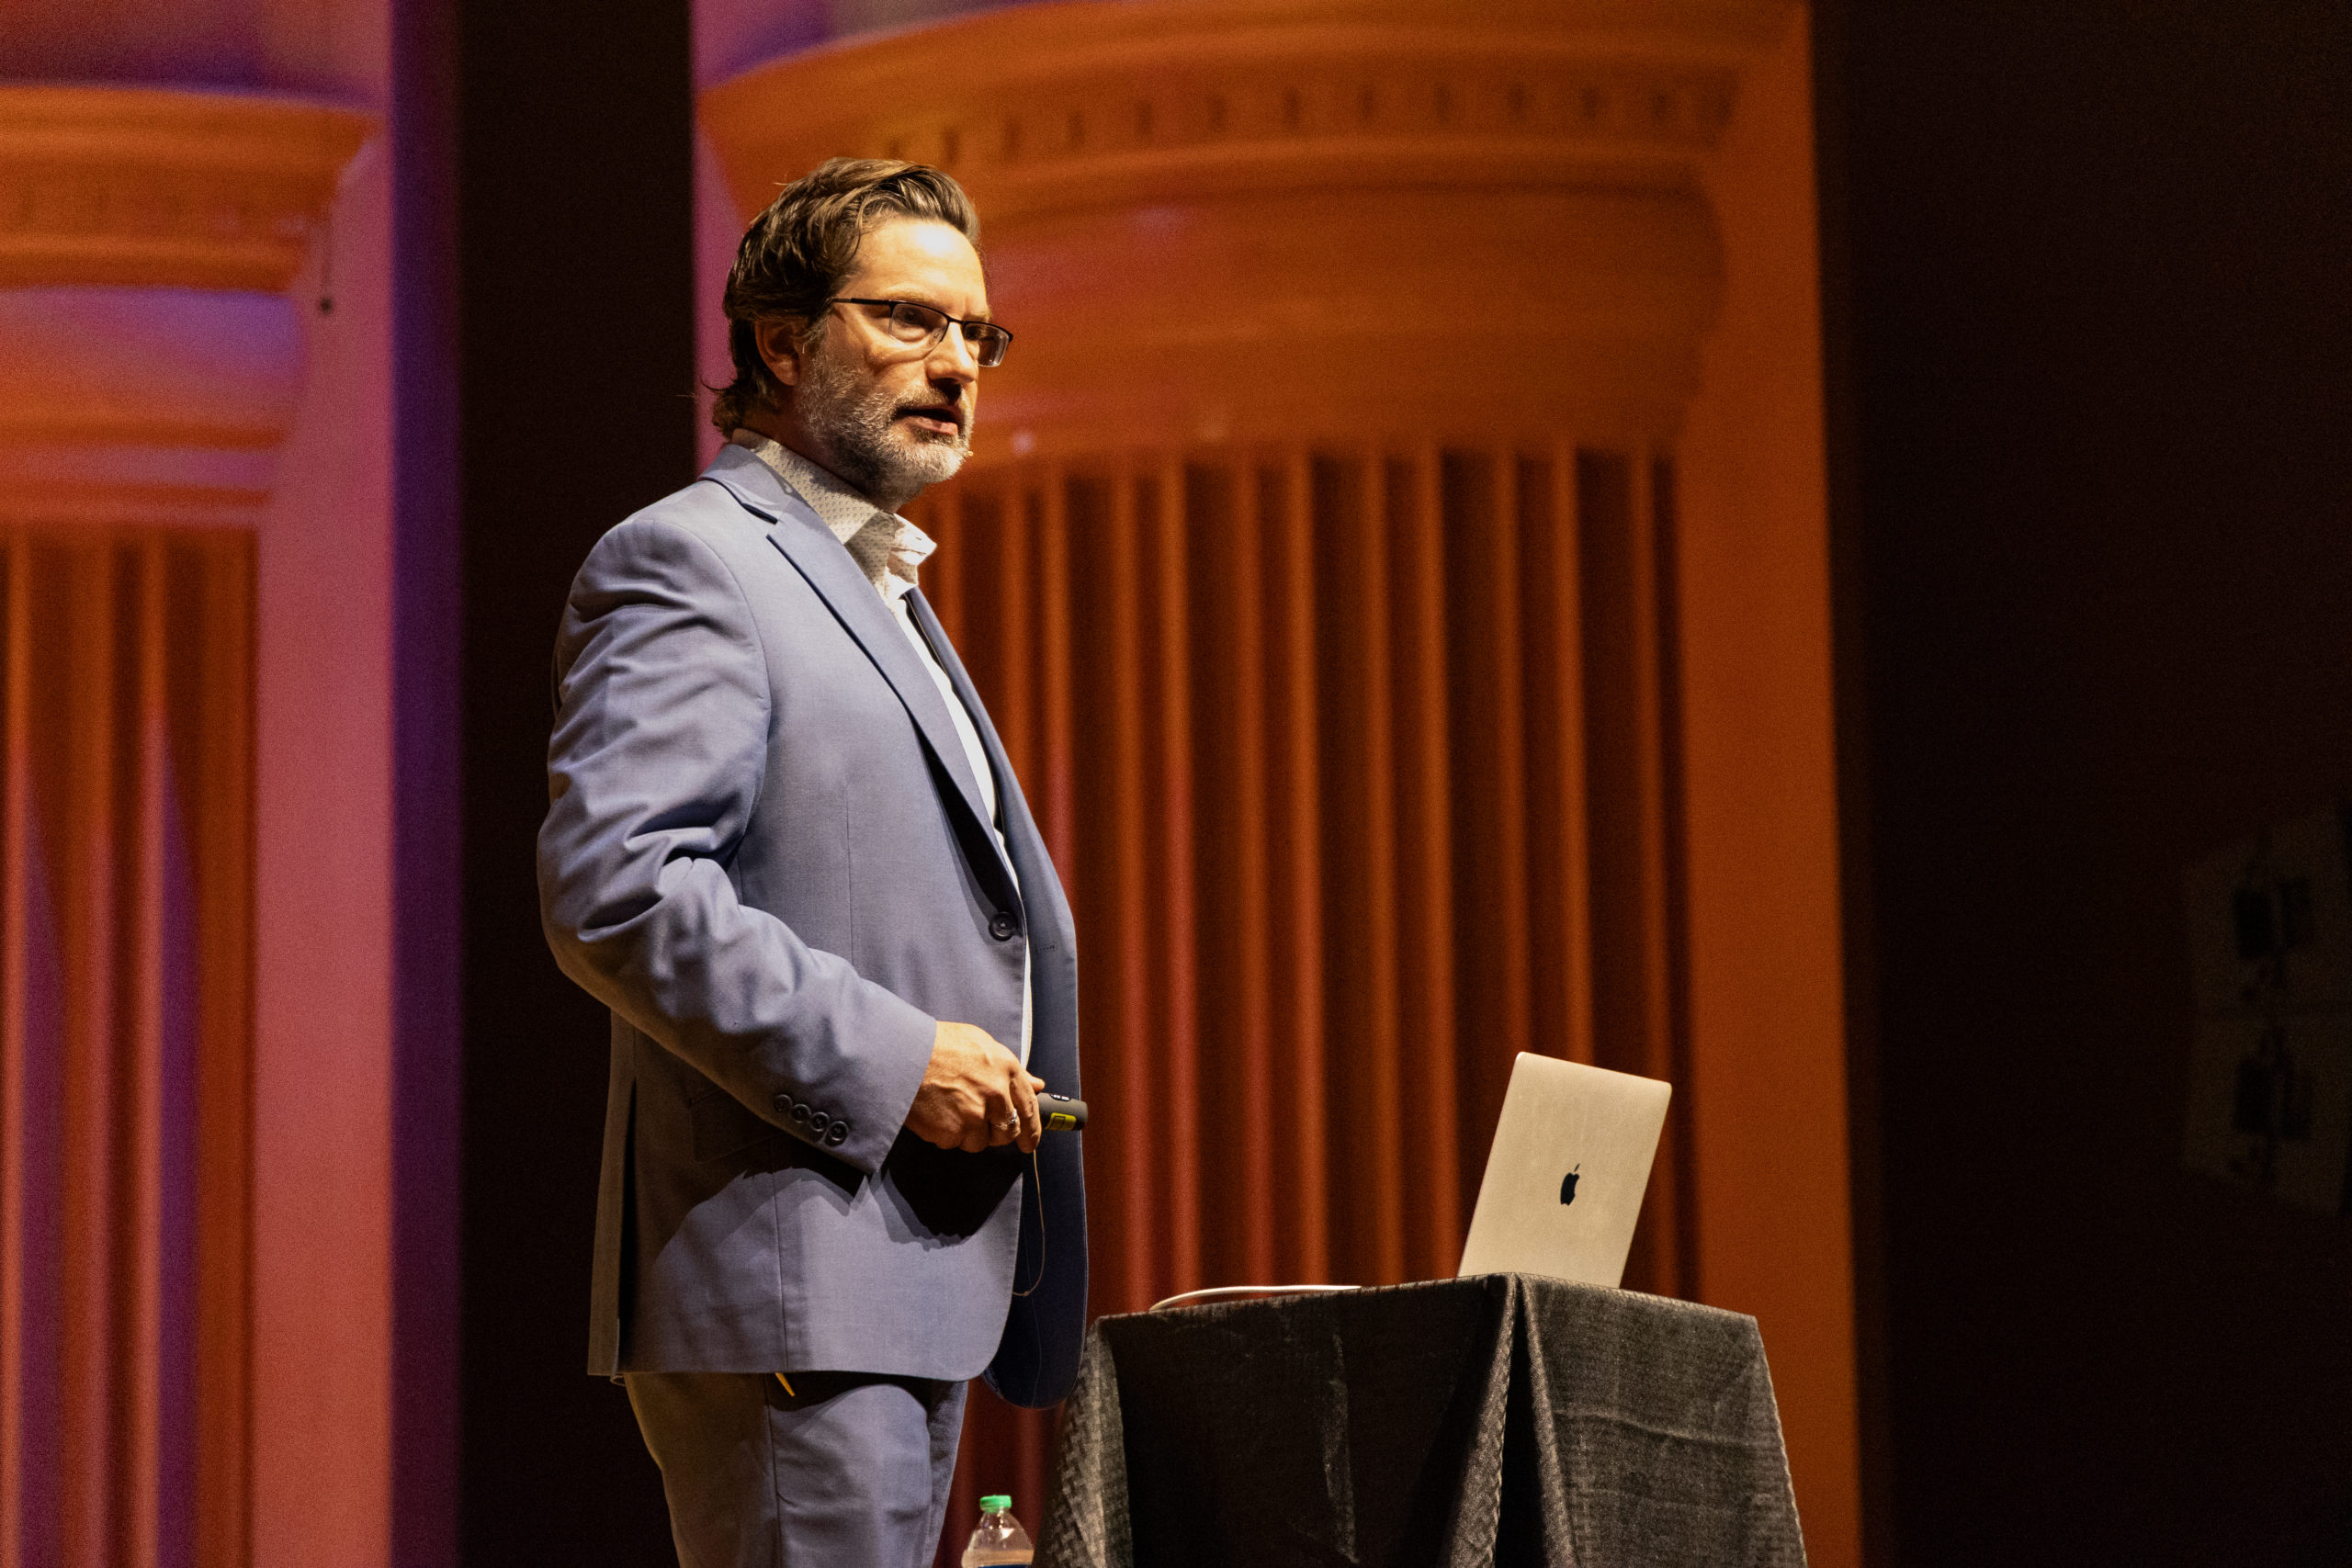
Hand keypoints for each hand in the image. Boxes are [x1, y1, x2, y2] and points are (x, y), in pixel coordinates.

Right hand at [906, 1021, 1044, 1153]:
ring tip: (950, 1110)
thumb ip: (1010, 1069)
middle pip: (1008, 1131)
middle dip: (996, 1133)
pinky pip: (955, 1144)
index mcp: (1007, 1069)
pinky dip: (946, 1135)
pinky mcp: (952, 1132)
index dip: (1032, 1130)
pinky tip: (936, 1114)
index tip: (1029, 1143)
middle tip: (979, 1125)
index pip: (1029, 1107)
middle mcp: (996, 1094)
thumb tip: (1036, 1085)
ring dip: (968, 1134)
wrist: (901, 1055)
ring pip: (981, 1142)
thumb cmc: (936, 1045)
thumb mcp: (979, 1043)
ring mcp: (975, 1115)